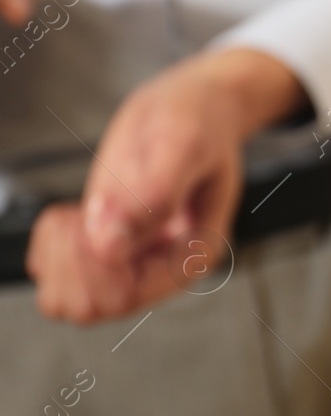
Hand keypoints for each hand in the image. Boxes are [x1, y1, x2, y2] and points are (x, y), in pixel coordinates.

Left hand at [28, 48, 307, 322]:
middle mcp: (158, 269)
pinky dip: (47, 244)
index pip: (123, 297)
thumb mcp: (182, 144)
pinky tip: (73, 213)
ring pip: (64, 298)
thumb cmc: (197, 121)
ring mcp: (129, 262)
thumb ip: (154, 194)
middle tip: (86, 212)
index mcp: (190, 257)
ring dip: (56, 253)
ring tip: (80, 211)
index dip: (92, 265)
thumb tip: (110, 247)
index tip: (93, 216)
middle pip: (87, 308)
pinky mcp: (102, 248)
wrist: (194, 107)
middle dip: (70, 259)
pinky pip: (52, 273)